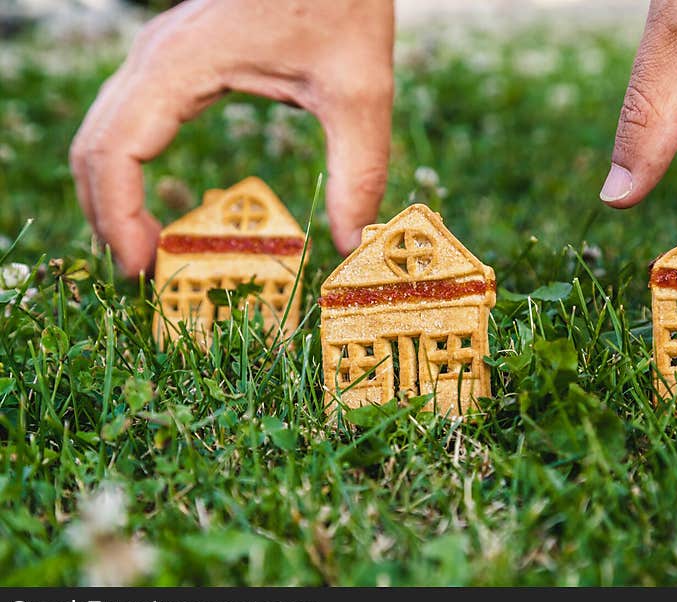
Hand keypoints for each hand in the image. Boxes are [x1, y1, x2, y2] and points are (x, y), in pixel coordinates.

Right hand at [70, 0, 393, 276]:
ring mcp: (160, 57)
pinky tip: (161, 207)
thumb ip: (359, 169)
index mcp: (182, 65)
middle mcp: (156, 59)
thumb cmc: (343, 2)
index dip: (117, 218)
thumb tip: (351, 243)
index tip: (142, 270)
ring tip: (148, 252)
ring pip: (102, 134)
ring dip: (112, 196)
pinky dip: (128, 171)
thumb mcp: (360, 90)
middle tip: (146, 277)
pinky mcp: (177, 61)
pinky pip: (128, 122)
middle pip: (93, 148)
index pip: (114, 152)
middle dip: (107, 217)